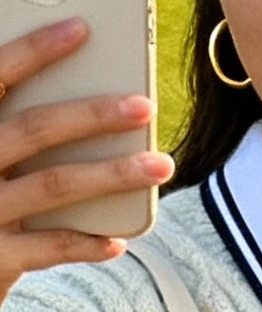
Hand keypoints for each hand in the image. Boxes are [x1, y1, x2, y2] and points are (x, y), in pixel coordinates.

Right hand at [0, 16, 171, 301]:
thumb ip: (17, 126)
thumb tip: (88, 101)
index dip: (36, 50)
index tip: (81, 29)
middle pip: (36, 128)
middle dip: (92, 115)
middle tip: (143, 106)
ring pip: (54, 185)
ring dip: (111, 174)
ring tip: (159, 165)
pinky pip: (50, 248)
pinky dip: (87, 242)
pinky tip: (119, 240)